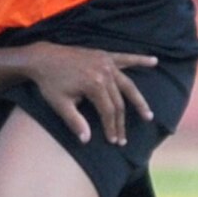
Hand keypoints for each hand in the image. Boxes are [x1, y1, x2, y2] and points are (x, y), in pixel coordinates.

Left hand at [22, 43, 155, 145]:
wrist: (43, 58)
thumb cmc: (50, 83)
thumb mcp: (60, 104)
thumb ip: (75, 122)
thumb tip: (86, 140)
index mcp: (94, 84)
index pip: (108, 111)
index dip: (112, 127)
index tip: (114, 141)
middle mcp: (104, 72)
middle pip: (119, 102)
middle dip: (121, 122)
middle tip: (124, 138)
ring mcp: (106, 62)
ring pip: (128, 84)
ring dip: (139, 100)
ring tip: (148, 115)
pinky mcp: (104, 55)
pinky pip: (126, 58)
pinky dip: (140, 59)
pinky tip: (154, 61)